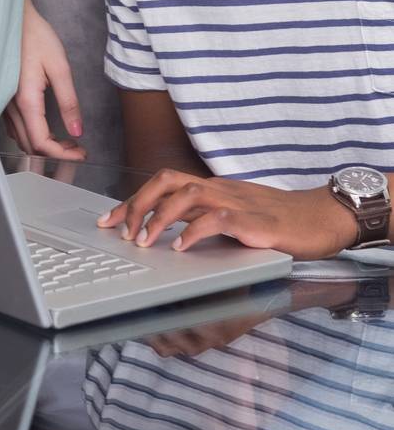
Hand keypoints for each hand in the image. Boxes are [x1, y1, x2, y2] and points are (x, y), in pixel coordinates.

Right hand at [2, 0, 84, 159]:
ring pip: (21, 139)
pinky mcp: (4, 98)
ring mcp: (5, 103)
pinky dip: (32, 134)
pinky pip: (15, 127)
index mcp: (26, 100)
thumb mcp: (60, 67)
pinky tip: (46, 127)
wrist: (14, 19)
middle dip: (55, 152)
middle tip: (77, 147)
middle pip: (30, 145)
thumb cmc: (36, 37)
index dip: (62, 154)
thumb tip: (77, 130)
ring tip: (65, 139)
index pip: (41, 142)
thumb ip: (68, 102)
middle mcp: (11, 106)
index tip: (81, 152)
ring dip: (43, 145)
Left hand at [96, 169, 360, 259]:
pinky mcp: (253, 220)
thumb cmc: (276, 220)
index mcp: (211, 188)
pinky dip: (194, 231)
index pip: (163, 183)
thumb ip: (204, 219)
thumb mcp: (233, 216)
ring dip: (160, 217)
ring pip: (187, 194)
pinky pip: (217, 219)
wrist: (319, 217)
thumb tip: (170, 233)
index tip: (109, 219)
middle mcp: (218, 189)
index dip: (134, 200)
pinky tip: (181, 248)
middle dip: (137, 203)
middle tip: (119, 230)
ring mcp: (235, 202)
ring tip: (144, 241)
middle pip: (167, 181)